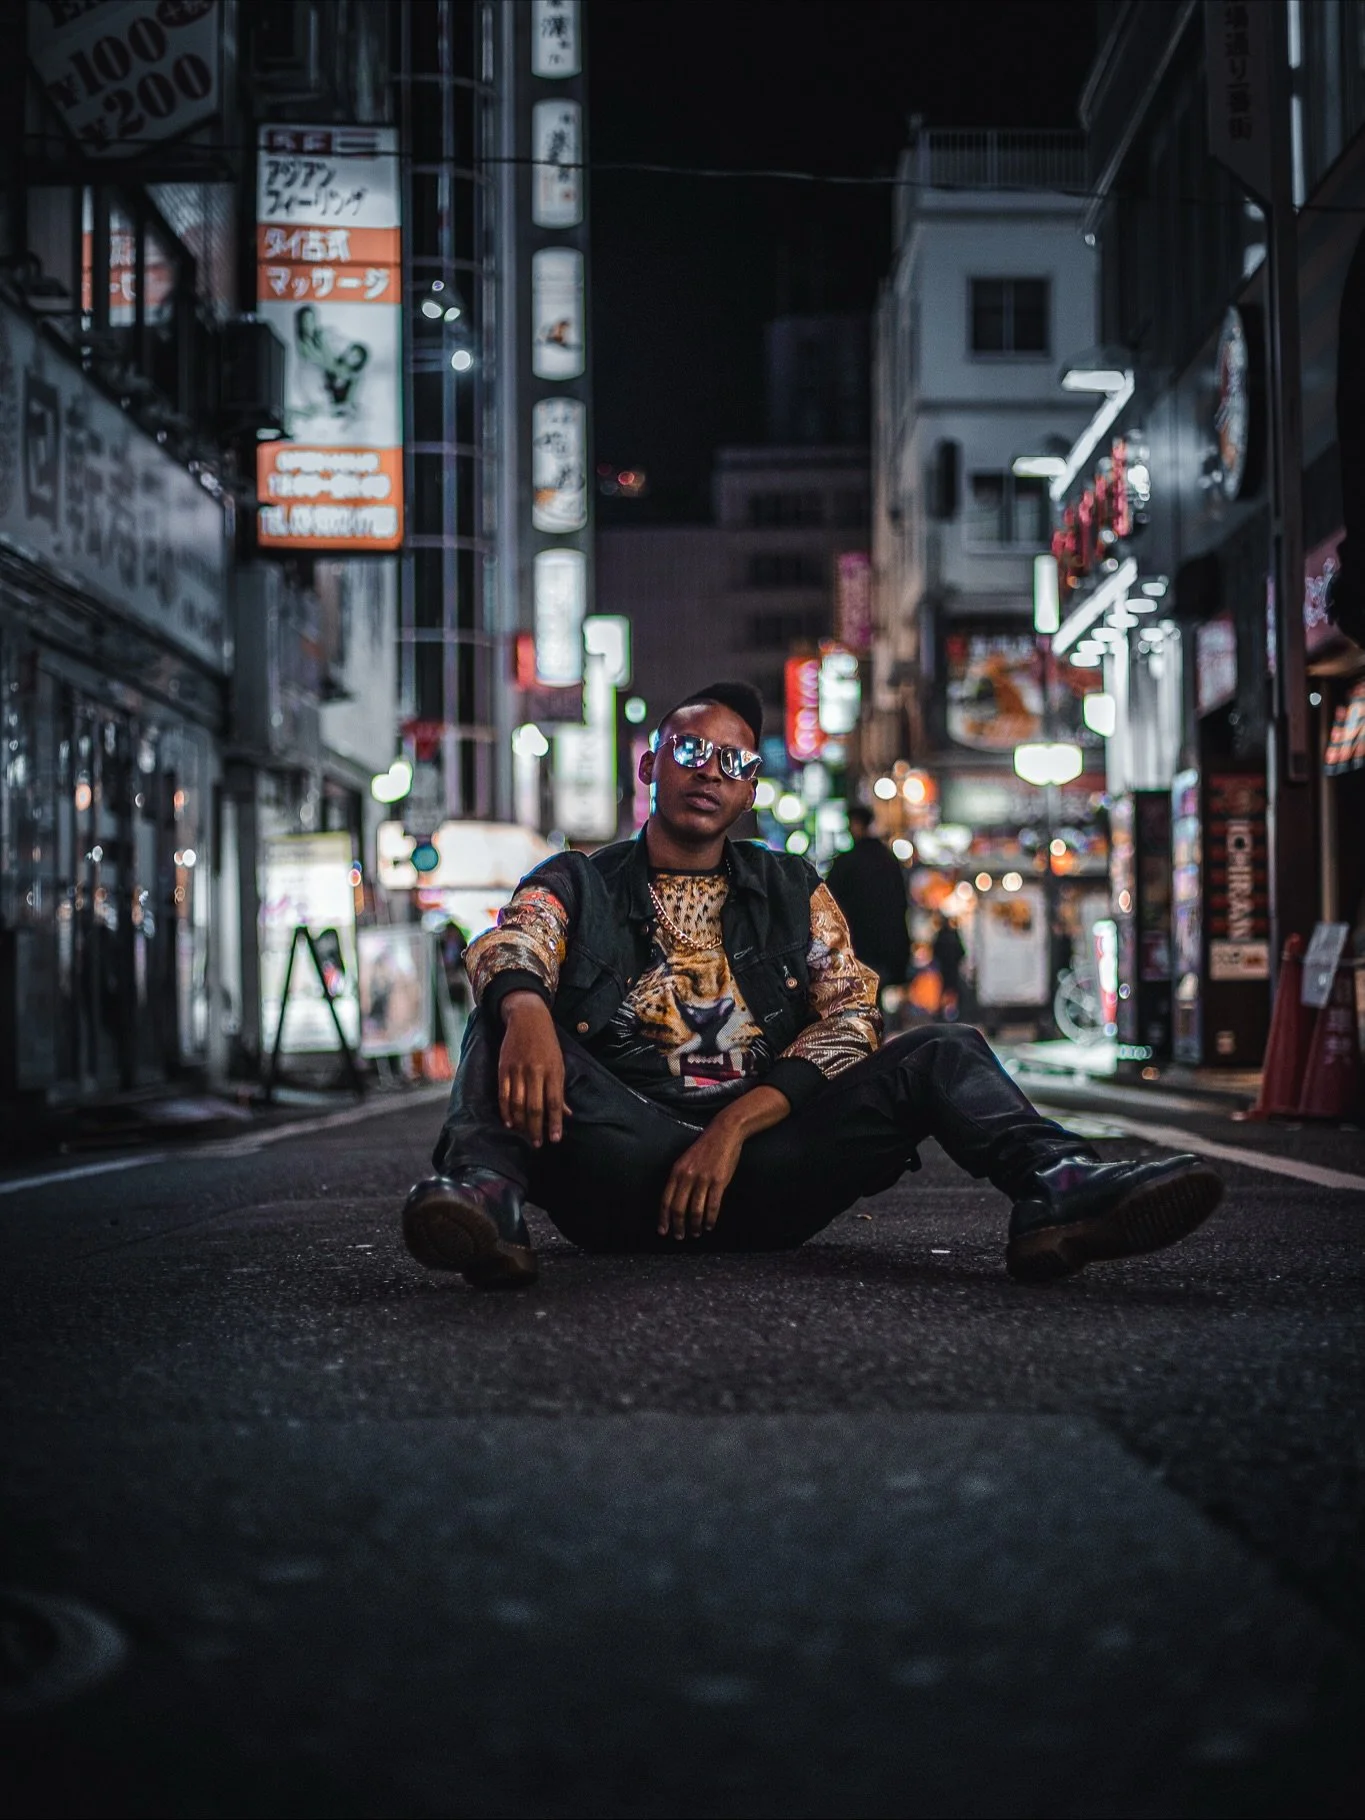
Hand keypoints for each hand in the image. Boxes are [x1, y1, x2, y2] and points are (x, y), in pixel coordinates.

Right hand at [498, 993, 569, 1146]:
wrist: (527, 1018)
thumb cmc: (547, 1044)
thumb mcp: (559, 1064)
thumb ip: (559, 1090)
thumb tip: (566, 1114)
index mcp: (553, 1071)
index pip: (554, 1103)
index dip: (554, 1123)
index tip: (555, 1139)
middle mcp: (535, 1072)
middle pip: (534, 1107)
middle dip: (536, 1128)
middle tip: (538, 1144)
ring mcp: (518, 1070)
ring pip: (518, 1104)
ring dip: (521, 1124)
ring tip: (525, 1136)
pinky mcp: (503, 1068)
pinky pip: (503, 1095)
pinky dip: (505, 1110)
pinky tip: (509, 1122)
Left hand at [657, 1085, 790, 1238]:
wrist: (724, 1132)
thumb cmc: (705, 1148)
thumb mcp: (685, 1160)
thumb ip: (679, 1178)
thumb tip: (675, 1200)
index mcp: (676, 1171)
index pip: (666, 1200)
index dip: (663, 1218)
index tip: (663, 1231)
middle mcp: (687, 1176)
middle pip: (678, 1208)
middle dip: (678, 1226)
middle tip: (680, 1237)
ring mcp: (703, 1179)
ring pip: (696, 1210)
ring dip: (695, 1225)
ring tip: (696, 1233)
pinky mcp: (719, 1181)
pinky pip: (713, 1206)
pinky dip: (710, 1219)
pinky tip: (710, 1225)